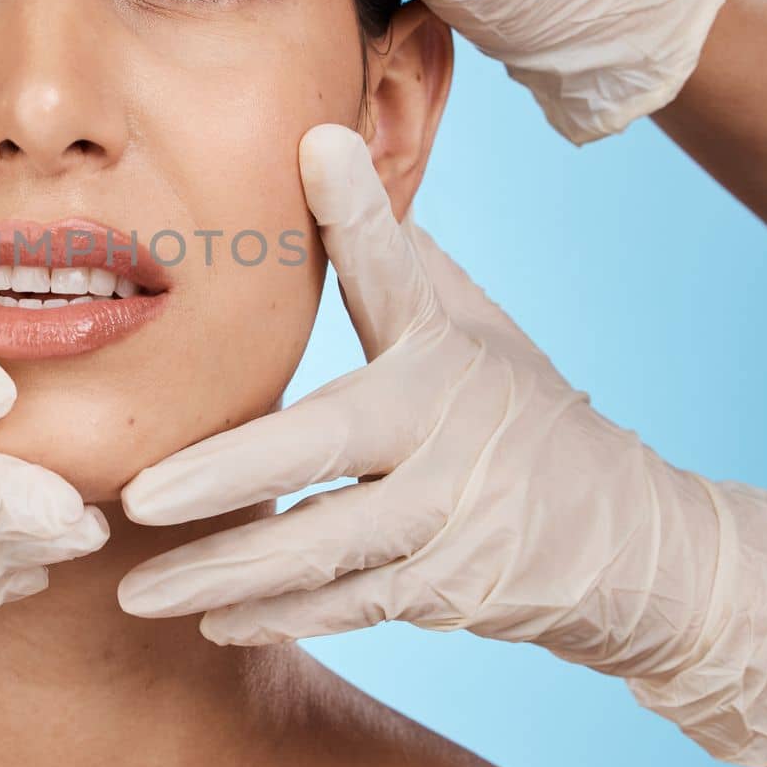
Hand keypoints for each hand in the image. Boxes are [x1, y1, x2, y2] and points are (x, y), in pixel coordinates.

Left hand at [115, 124, 766, 766]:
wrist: (634, 542)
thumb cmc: (522, 412)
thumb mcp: (475, 326)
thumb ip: (394, 258)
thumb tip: (322, 146)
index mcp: (443, 354)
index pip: (390, 278)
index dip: (355, 216)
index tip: (314, 153)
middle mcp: (447, 435)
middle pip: (324, 456)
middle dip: (223, 482)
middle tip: (134, 498)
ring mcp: (451, 522)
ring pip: (321, 553)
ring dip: (223, 575)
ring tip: (133, 591)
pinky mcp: (449, 591)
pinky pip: (348, 606)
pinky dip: (279, 615)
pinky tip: (209, 620)